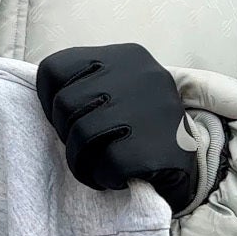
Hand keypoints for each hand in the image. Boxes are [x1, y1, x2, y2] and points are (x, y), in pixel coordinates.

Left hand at [36, 43, 199, 211]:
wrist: (193, 165)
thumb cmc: (141, 129)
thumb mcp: (118, 92)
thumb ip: (83, 84)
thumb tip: (43, 94)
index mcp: (126, 56)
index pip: (53, 70)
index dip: (49, 101)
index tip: (68, 119)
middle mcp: (142, 74)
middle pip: (64, 105)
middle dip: (67, 135)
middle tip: (89, 148)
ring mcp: (153, 110)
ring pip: (80, 136)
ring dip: (83, 162)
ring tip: (103, 164)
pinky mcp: (159, 148)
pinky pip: (106, 167)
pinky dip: (105, 178)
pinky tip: (122, 176)